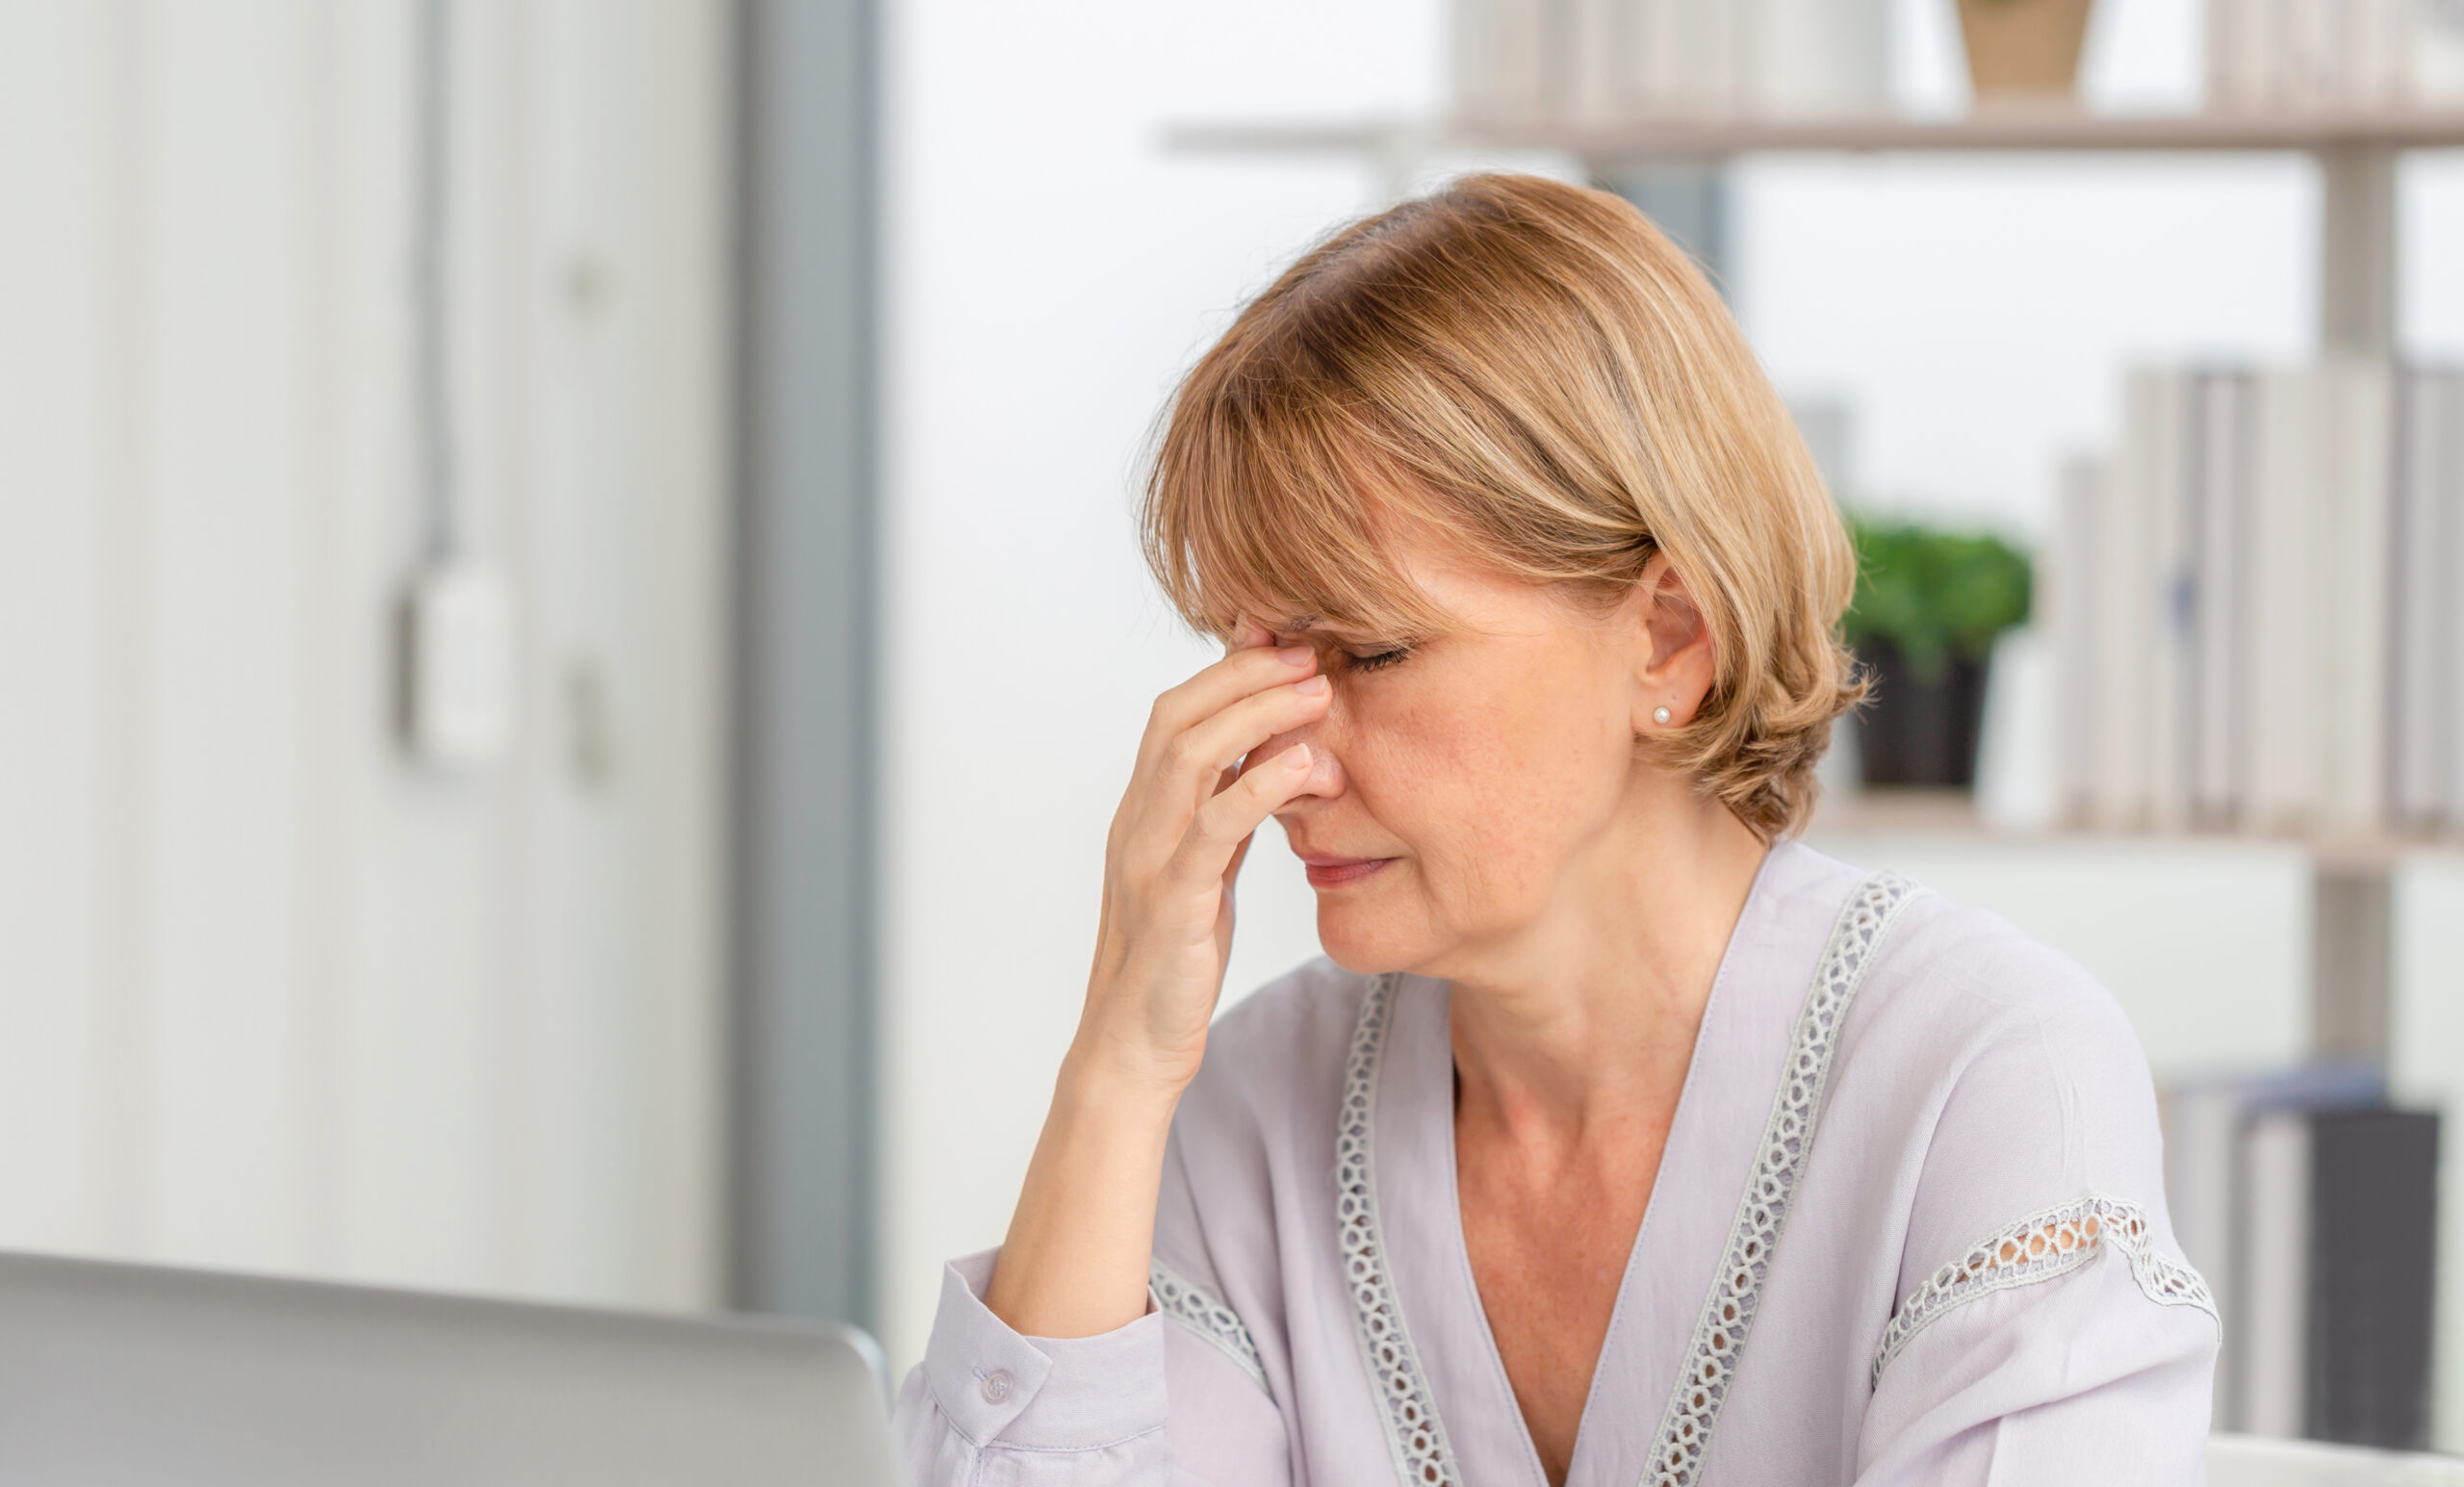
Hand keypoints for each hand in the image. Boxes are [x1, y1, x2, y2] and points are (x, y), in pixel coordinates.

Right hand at [1072, 622, 1331, 1096]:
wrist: (1134, 1045)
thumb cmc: (1176, 959)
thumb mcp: (1205, 870)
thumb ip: (1225, 812)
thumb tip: (1269, 755)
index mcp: (1144, 811)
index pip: (1177, 712)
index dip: (1230, 667)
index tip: (1288, 640)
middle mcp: (1137, 823)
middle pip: (1179, 716)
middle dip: (1246, 672)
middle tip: (1312, 652)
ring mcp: (1149, 860)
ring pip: (1189, 756)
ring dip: (1257, 713)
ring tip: (1319, 694)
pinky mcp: (1172, 905)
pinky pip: (1212, 830)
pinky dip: (1258, 786)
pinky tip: (1305, 765)